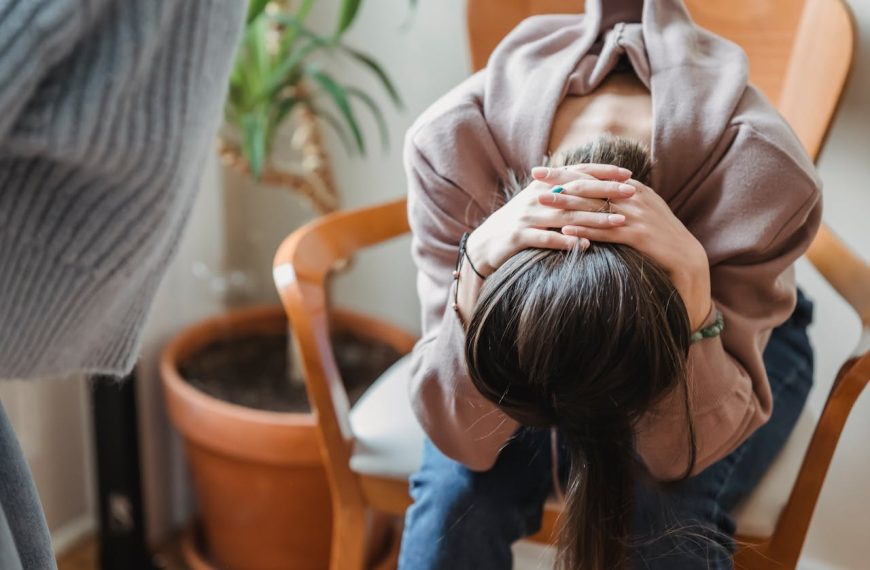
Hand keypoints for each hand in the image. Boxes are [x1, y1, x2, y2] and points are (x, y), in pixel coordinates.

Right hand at [466, 163, 634, 275]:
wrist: (485, 243)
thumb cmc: (519, 223)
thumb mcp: (539, 202)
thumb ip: (562, 191)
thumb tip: (594, 182)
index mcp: (543, 185)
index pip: (577, 173)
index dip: (603, 172)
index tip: (628, 175)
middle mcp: (536, 197)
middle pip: (577, 192)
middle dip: (606, 192)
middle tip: (631, 193)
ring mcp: (527, 216)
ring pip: (566, 216)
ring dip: (594, 219)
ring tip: (618, 223)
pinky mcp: (519, 236)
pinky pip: (546, 239)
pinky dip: (566, 242)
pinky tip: (585, 246)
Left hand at [552, 177, 712, 329]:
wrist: (686, 257)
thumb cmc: (659, 236)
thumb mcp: (641, 210)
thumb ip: (620, 199)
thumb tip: (593, 192)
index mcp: (633, 188)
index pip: (593, 175)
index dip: (566, 171)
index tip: (541, 169)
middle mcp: (634, 197)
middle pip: (590, 186)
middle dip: (560, 181)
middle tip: (534, 178)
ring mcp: (637, 216)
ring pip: (595, 207)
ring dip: (566, 203)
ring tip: (542, 202)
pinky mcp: (639, 236)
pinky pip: (606, 231)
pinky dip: (585, 229)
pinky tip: (565, 229)